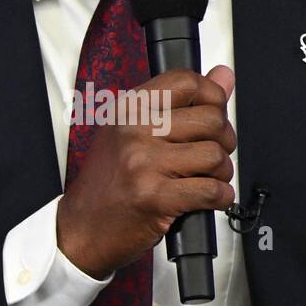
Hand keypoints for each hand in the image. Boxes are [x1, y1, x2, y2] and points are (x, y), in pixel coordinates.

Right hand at [56, 64, 235, 278]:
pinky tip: (210, 199)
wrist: (81, 229)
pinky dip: (221, 197)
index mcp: (129, 109)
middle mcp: (134, 131)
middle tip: (212, 155)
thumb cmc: (107, 184)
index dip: (213, 96)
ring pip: (214, 155)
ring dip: (222, 172)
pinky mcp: (155, 197)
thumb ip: (181, 104)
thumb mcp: (134, 133)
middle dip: (224, 140)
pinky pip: (211, 190)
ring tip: (207, 179)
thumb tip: (223, 75)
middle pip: (210, 118)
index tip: (215, 112)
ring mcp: (143, 164)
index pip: (186, 82)